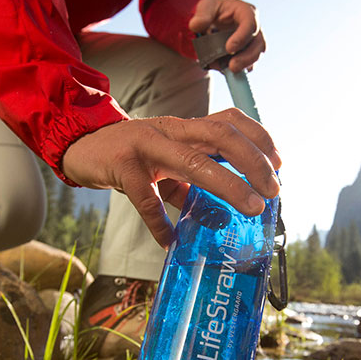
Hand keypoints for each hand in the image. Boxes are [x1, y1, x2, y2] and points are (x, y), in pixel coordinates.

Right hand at [61, 108, 280, 246]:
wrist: (81, 145)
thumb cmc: (131, 155)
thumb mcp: (166, 162)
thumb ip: (192, 183)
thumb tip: (222, 214)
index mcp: (185, 128)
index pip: (230, 120)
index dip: (259, 137)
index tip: (279, 163)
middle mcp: (171, 130)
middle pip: (221, 134)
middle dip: (254, 160)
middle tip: (272, 190)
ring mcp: (146, 145)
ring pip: (193, 161)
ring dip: (227, 185)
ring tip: (249, 207)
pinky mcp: (122, 166)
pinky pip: (146, 198)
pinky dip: (160, 222)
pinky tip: (170, 239)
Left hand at [189, 0, 265, 72]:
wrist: (214, 19)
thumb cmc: (213, 9)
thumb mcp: (206, 6)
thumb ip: (202, 15)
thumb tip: (195, 26)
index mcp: (246, 12)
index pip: (250, 23)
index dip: (242, 37)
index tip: (229, 49)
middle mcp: (254, 27)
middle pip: (258, 43)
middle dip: (247, 57)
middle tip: (232, 67)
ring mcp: (253, 42)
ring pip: (256, 55)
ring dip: (244, 65)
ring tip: (229, 71)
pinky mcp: (248, 54)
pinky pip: (249, 65)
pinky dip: (239, 70)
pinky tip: (226, 71)